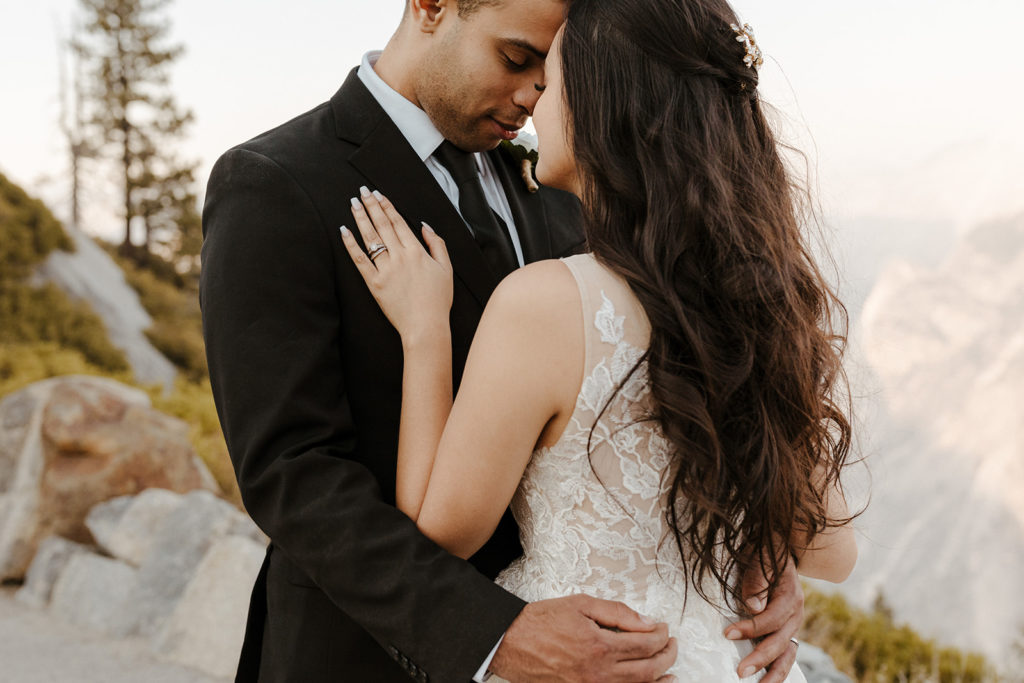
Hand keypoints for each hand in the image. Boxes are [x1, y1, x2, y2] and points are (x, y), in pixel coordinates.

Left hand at [340, 187, 452, 341]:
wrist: (425, 325)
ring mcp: (385, 270)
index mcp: (417, 251)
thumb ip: (437, 244)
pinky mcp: (374, 283)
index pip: (398, 222)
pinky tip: (344, 231)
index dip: (387, 206)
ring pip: (370, 238)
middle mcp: (400, 257)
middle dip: (371, 206)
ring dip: (360, 218)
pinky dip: (350, 244)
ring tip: (353, 203)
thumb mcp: (446, 269)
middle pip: (382, 225)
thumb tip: (425, 226)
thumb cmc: (438, 300)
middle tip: (362, 191)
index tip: (378, 194)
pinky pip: (359, 260)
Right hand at [490, 594, 677, 682]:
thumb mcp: (580, 604)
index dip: (661, 635)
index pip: (646, 643)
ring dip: (661, 680)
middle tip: (672, 644)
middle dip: (667, 656)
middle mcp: (599, 672)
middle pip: (649, 670)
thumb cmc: (541, 621)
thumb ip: (616, 612)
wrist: (510, 643)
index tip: (664, 627)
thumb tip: (646, 620)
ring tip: (672, 672)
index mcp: (599, 646)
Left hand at [724, 554, 803, 681]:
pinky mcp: (785, 630)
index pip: (772, 619)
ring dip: (773, 674)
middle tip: (740, 672)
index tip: (727, 634)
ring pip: (787, 655)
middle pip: (780, 642)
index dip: (750, 628)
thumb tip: (753, 606)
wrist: (778, 549)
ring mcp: (792, 625)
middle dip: (760, 659)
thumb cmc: (765, 553)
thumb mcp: (760, 558)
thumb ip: (757, 580)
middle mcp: (795, 614)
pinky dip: (776, 669)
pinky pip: (784, 654)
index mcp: (790, 597)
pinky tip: (764, 681)